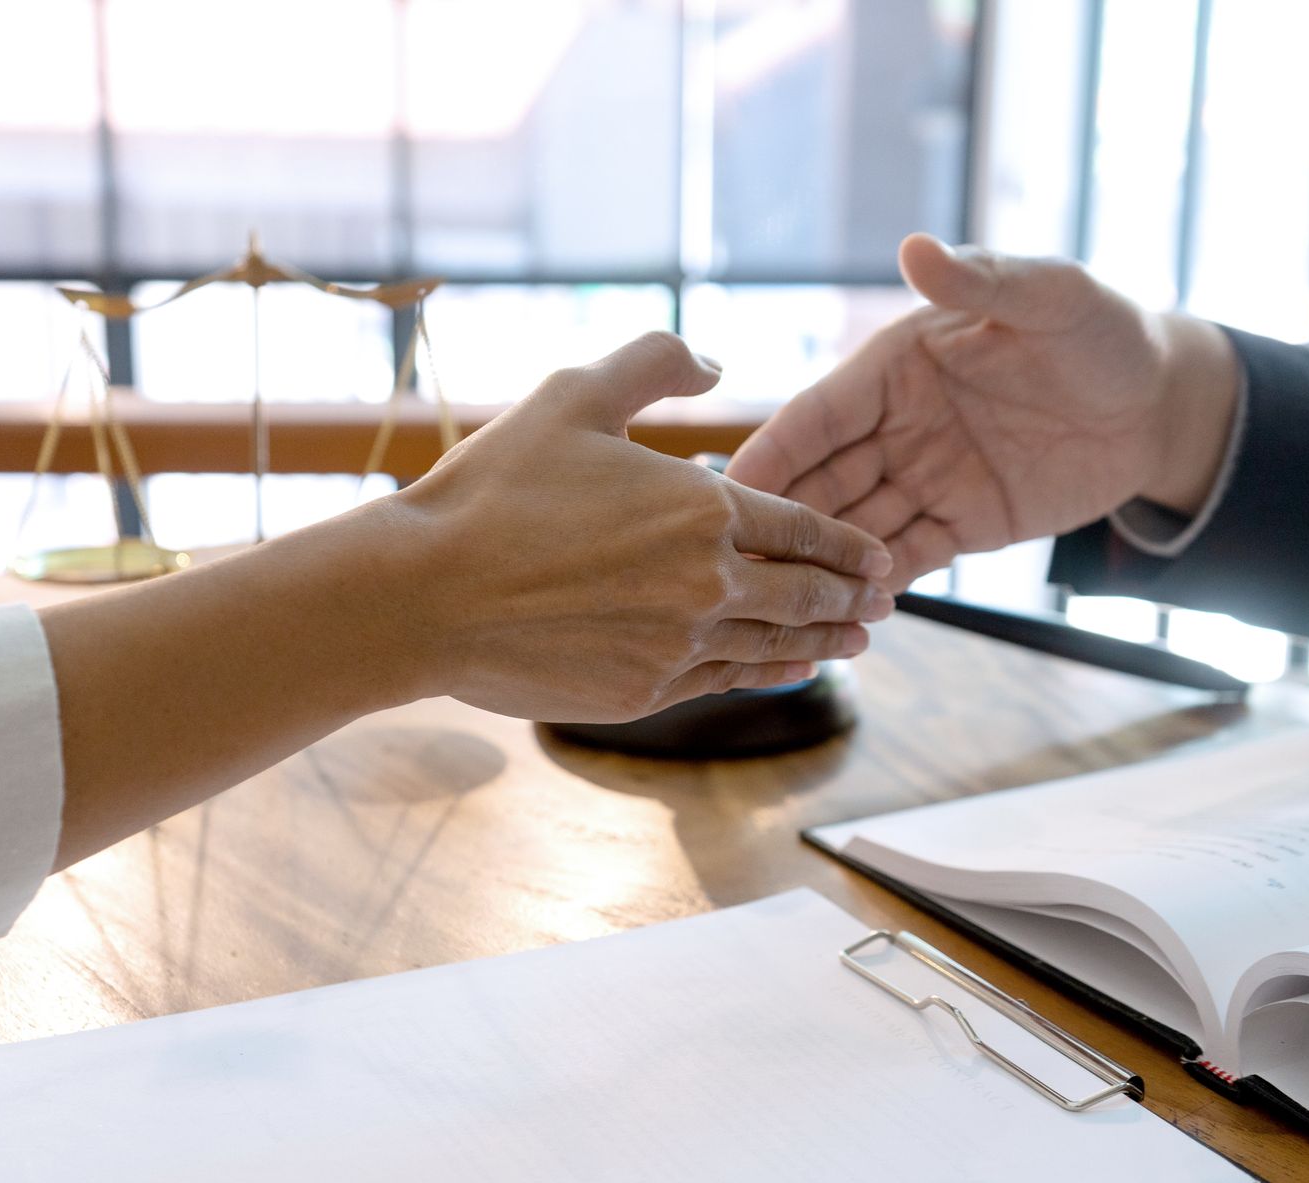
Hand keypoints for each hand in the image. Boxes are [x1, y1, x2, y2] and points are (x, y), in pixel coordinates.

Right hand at [388, 331, 894, 722]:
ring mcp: (678, 648)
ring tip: (852, 641)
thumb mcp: (574, 395)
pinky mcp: (642, 694)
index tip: (879, 554)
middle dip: (851, 597)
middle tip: (883, 601)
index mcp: (702, 509)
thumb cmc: (493, 490)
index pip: (803, 526)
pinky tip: (783, 669)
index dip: (848, 542)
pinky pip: (724, 682)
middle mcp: (707, 585)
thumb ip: (654, 361)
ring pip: (773, 646)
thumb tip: (715, 361)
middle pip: (803, 594)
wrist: (425, 596)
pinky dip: (765, 673)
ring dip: (822, 641)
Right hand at [725, 234, 1240, 592]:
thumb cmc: (1102, 332)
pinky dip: (880, 586)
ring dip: (825, 564)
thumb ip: (981, 280)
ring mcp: (924, 479)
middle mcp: (896, 425)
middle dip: (780, 521)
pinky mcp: (960, 526)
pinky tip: (853, 615)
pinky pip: (907, 559)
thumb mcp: (1048, 297)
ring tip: (792, 605)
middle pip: (822, 480)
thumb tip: (915, 247)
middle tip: (736, 566)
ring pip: (856, 527)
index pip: (818, 415)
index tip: (726, 488)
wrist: (1160, 405)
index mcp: (895, 366)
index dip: (773, 451)